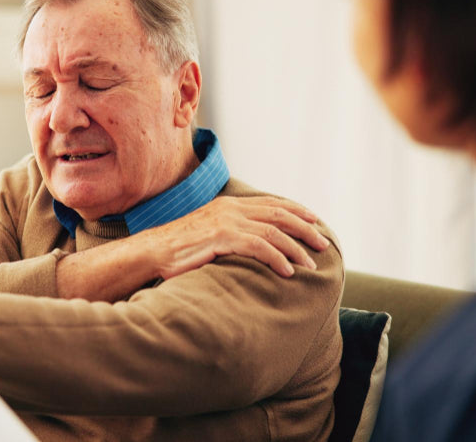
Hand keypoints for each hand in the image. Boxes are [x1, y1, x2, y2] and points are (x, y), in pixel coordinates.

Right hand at [140, 196, 331, 278]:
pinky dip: (278, 258)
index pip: (271, 204)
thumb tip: (247, 246)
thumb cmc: (177, 250)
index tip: (315, 221)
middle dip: (305, 228)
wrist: (152, 251)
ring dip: (296, 248)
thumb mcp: (207, 235)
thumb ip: (228, 234)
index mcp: (228, 205)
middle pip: (279, 213)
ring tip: (310, 264)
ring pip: (274, 231)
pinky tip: (288, 271)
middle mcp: (230, 208)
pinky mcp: (222, 237)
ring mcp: (226, 221)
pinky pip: (259, 246)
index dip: (296, 211)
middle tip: (323, 243)